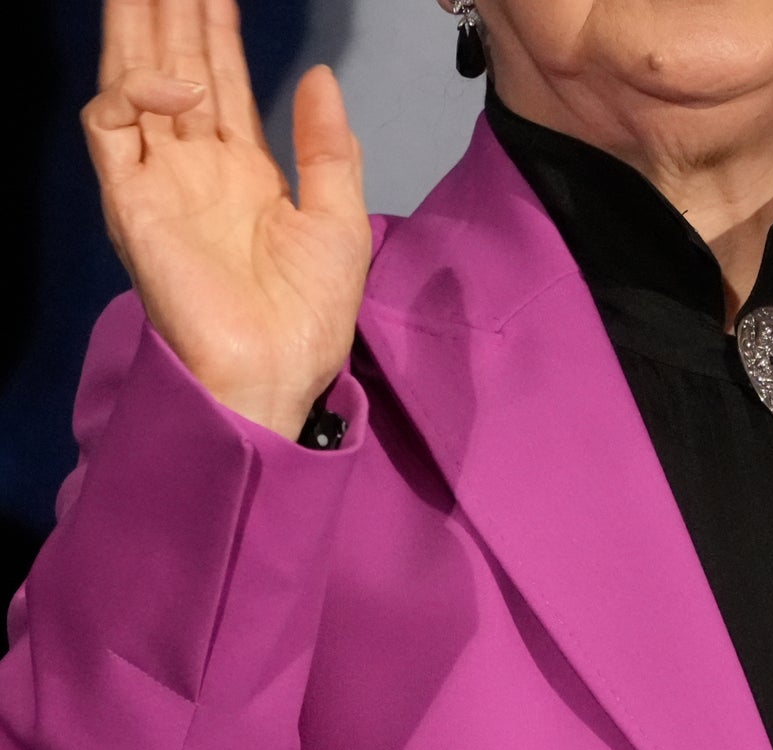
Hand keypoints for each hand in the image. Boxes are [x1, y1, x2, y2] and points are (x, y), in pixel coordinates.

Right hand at [82, 0, 372, 439]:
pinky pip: (110, 129)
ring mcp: (159, 180)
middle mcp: (195, 165)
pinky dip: (134, 94)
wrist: (278, 367)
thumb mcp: (338, 217)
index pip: (223, 80)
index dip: (217, 30)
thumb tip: (318, 73)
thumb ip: (326, 145)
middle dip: (171, 13)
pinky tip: (180, 83)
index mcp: (243, 168)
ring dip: (139, 27)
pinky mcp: (129, 201)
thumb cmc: (310, 308)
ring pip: (134, 82)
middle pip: (175, 67)